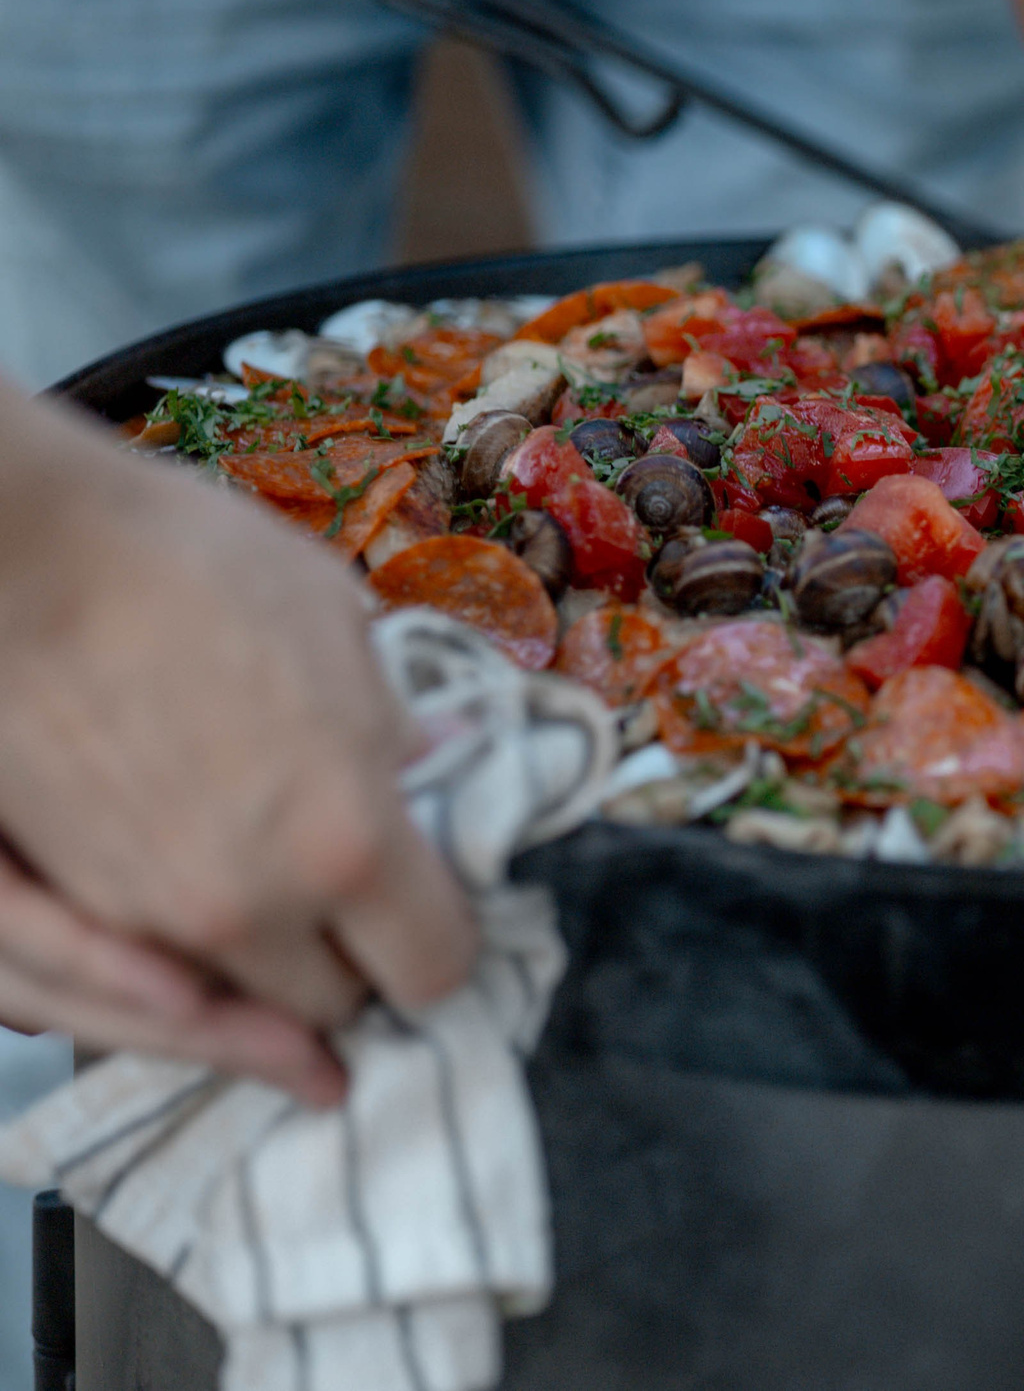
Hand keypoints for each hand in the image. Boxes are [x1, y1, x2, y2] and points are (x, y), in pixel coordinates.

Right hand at [0, 389, 477, 1105]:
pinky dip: (188, 965)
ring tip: (290, 916)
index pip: (434, 965)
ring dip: (269, 975)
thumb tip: (435, 760)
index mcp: (350, 840)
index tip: (436, 908)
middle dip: (354, 965)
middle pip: (331, 1007)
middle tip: (359, 911)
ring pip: (236, 1006)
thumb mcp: (338, 627)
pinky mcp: (72, 899)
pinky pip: (152, 978)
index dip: (444, 943)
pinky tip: (211, 913)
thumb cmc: (190, 563)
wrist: (18, 553)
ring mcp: (147, 918)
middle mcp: (253, 907)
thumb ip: (393, 722)